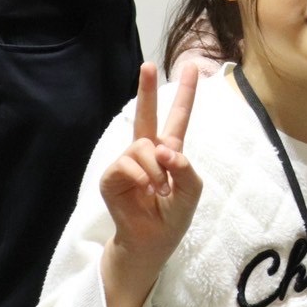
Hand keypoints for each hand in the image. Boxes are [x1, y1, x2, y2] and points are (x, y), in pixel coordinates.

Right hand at [101, 63, 201, 273]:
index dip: (185, 93)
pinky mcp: (112, 175)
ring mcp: (127, 161)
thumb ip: (185, 167)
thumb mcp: (191, 191)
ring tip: (158, 190)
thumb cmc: (173, 215)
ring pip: (143, 146)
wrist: (152, 241)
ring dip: (156, 170)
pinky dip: (141, 177)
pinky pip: (127, 164)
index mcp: (170, 151)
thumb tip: (162, 149)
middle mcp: (147, 151)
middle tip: (149, 65)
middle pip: (146, 114)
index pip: (177, 118)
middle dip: (147, 89)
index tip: (194, 67)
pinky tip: (144, 191)